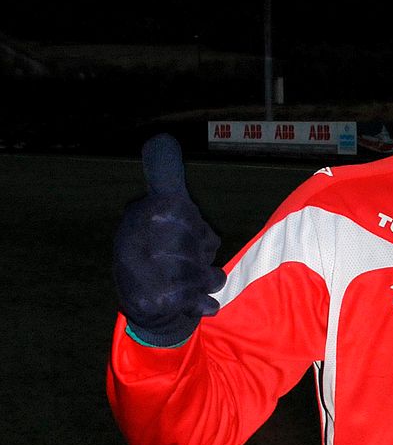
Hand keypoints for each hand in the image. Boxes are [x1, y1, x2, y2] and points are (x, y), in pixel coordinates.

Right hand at [113, 134, 225, 346]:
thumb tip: (160, 137)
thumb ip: (166, 175)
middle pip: (199, 243)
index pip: (184, 211)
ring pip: (202, 272)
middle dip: (203, 253)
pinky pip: (199, 298)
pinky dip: (205, 302)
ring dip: (207, 278)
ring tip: (195, 280)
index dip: (197, 228)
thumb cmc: (162, 249)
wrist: (147, 306)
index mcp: (138, 213)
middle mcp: (132, 241)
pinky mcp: (154, 302)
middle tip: (190, 260)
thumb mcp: (164, 206)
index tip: (187, 233)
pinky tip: (198, 302)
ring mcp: (141, 274)